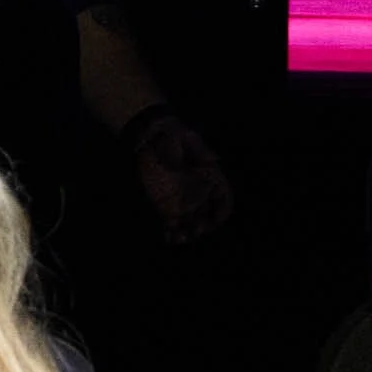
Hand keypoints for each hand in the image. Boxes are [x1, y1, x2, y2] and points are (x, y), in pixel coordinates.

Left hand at [128, 112, 232, 243]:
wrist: (148, 134)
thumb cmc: (170, 133)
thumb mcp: (184, 136)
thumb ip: (197, 148)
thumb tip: (213, 158)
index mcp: (209, 176)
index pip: (224, 197)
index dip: (223, 210)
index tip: (216, 219)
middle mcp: (199, 192)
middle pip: (208, 215)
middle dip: (204, 226)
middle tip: (196, 231)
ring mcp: (183, 200)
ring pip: (191, 222)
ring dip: (188, 233)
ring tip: (180, 238)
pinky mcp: (165, 204)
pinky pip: (171, 222)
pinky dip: (171, 232)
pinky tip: (167, 238)